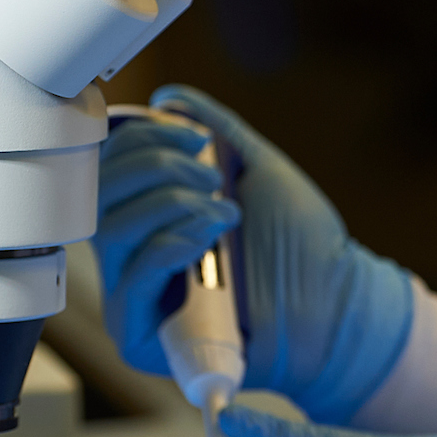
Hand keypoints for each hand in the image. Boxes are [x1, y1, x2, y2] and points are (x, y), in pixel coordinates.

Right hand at [95, 86, 413, 421]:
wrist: (337, 304)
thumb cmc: (303, 246)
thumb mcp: (257, 171)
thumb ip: (216, 130)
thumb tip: (169, 99)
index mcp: (151, 218)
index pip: (110, 167)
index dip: (142, 140)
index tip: (195, 135)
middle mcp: (133, 257)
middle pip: (99, 196)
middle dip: (154, 168)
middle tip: (211, 177)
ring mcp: (134, 298)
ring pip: (110, 233)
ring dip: (168, 204)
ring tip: (223, 210)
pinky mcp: (141, 338)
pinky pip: (131, 281)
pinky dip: (167, 245)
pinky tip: (206, 234)